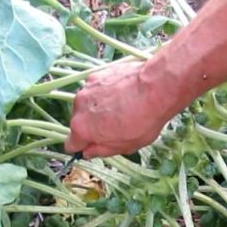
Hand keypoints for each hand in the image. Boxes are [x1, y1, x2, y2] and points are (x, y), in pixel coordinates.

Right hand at [64, 62, 180, 157]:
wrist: (156, 87)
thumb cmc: (143, 120)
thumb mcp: (125, 146)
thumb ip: (101, 151)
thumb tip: (88, 152)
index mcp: (82, 129)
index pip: (70, 145)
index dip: (83, 147)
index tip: (95, 145)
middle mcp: (78, 107)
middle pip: (79, 122)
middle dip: (92, 126)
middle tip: (115, 126)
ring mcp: (86, 88)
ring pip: (87, 104)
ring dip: (98, 108)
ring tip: (121, 107)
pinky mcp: (97, 74)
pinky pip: (96, 89)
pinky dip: (104, 93)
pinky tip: (122, 93)